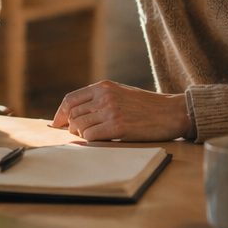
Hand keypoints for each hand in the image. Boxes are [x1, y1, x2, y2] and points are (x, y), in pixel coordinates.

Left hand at [49, 81, 192, 141]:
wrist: (171, 112)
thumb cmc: (146, 106)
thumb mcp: (120, 93)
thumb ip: (99, 99)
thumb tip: (73, 114)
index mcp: (104, 86)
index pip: (70, 99)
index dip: (60, 114)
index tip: (57, 124)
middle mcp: (104, 97)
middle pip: (72, 115)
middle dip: (71, 127)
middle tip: (77, 135)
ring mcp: (110, 111)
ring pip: (78, 127)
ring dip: (81, 135)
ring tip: (94, 136)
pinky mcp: (117, 127)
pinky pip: (90, 137)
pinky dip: (91, 141)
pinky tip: (102, 139)